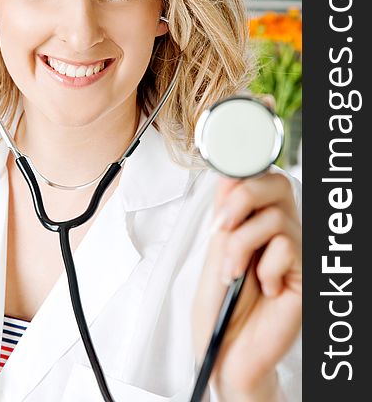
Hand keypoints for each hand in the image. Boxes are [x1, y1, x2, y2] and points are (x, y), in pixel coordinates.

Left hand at [193, 171, 301, 400]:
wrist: (224, 349)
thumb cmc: (218, 303)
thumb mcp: (215, 249)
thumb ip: (226, 213)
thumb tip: (231, 176)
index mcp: (255, 219)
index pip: (260, 176)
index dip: (244, 171)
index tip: (224, 186)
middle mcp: (280, 229)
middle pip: (275, 183)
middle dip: (242, 199)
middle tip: (221, 227)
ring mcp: (295, 249)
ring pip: (274, 218)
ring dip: (242, 245)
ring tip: (233, 273)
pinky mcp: (305, 272)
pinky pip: (286, 247)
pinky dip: (265, 268)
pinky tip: (265, 288)